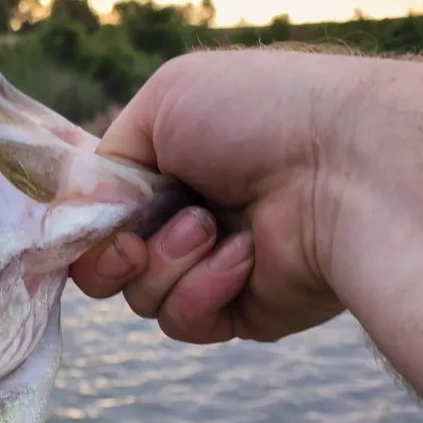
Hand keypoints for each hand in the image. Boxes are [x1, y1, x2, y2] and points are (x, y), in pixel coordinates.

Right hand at [70, 48, 363, 343]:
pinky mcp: (237, 312)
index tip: (89, 219)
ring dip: (167, 262)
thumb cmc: (258, 116)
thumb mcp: (165, 100)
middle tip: (140, 236)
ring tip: (214, 227)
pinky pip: (183, 322)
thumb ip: (106, 159)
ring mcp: (208, 269)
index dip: (84, 223)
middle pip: (104, 265)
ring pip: (139, 297)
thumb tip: (81, 215)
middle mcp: (183, 220)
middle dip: (114, 253)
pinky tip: (242, 257)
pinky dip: (203, 290)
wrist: (341, 165)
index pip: (97, 214)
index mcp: (166, 170)